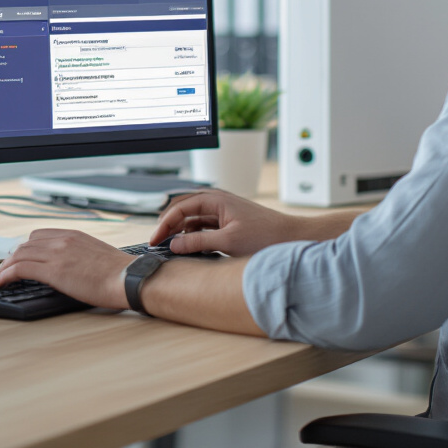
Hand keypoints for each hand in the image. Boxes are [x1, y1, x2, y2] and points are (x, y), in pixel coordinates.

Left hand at [0, 229, 133, 309]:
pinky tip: (1, 283)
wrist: (130, 279)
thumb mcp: (97, 255)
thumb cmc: (121, 274)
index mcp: (74, 235)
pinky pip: (20, 268)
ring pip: (19, 254)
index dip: (25, 247)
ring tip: (0, 279)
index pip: (39, 235)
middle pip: (26, 244)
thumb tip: (71, 267)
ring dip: (5, 267)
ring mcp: (57, 253)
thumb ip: (80, 256)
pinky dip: (6, 274)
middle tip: (6, 270)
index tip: (19, 258)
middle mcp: (63, 240)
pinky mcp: (54, 270)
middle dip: (12, 257)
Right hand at [151, 190, 303, 257]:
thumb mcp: (228, 242)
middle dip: (169, 224)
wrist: (292, 238)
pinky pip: (203, 226)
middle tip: (157, 241)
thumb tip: (174, 245)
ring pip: (193, 218)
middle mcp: (218, 202)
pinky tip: (190, 247)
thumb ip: (198, 243)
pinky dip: (193, 235)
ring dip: (180, 230)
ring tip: (171, 246)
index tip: (155, 239)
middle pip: (183, 209)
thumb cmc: (265, 236)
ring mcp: (223, 212)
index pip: (180, 207)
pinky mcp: (228, 223)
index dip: (164, 223)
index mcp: (216, 200)